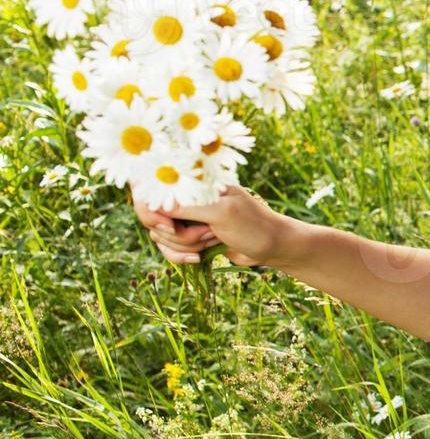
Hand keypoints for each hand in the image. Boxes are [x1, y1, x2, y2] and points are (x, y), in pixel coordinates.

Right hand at [132, 183, 287, 267]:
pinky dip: (180, 256)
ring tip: (214, 239)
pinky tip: (199, 257)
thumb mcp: (222, 213)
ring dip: (185, 245)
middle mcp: (184, 196)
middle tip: (207, 232)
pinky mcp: (187, 236)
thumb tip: (152, 203)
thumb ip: (187, 206)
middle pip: (150, 216)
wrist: (272, 247)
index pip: (148, 186)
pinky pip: (167, 248)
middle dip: (176, 233)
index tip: (168, 224)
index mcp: (193, 181)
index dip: (149, 208)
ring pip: (158, 235)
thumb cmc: (253, 225)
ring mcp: (184, 216)